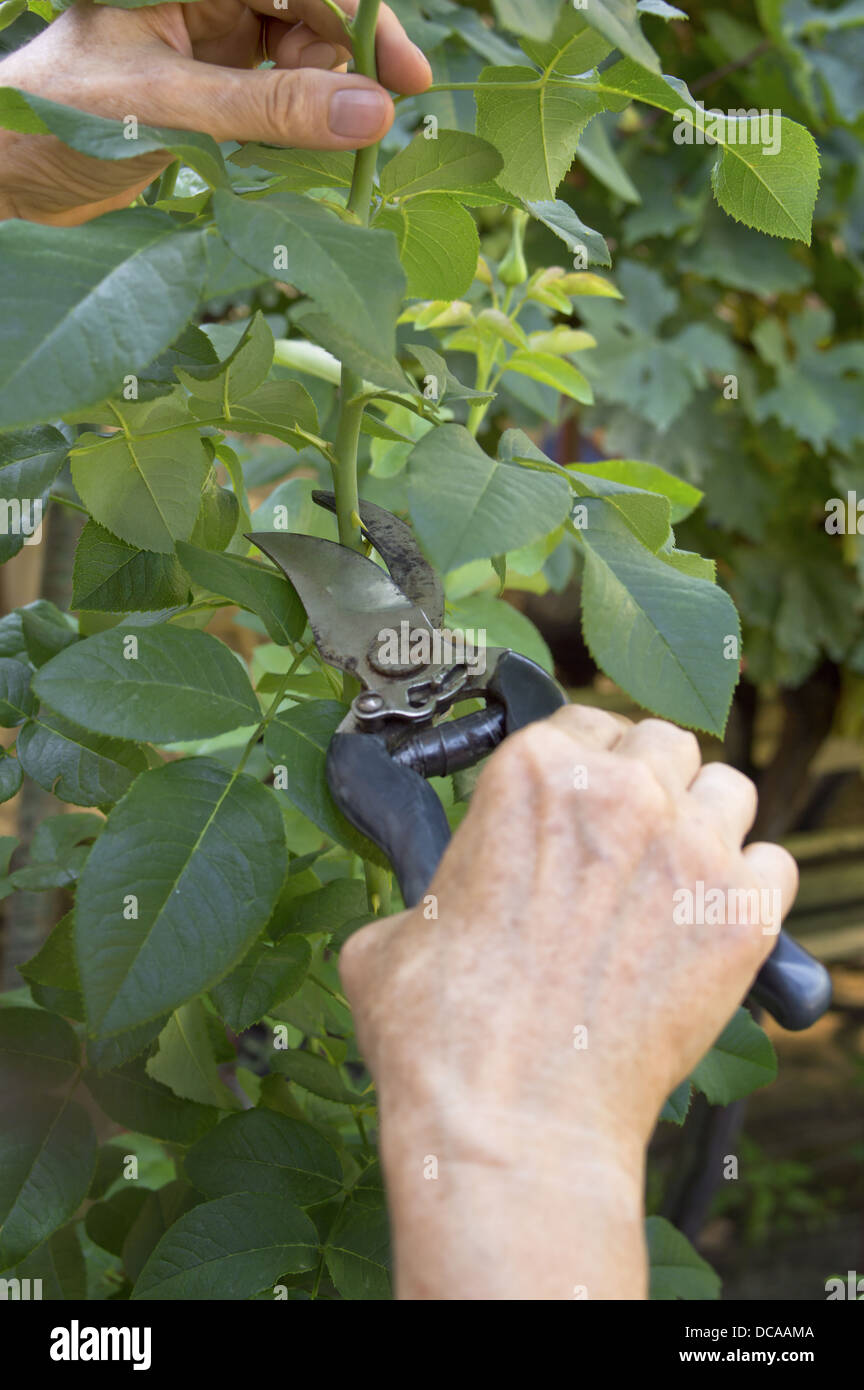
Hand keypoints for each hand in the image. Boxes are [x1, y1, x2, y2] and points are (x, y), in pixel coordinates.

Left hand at [0, 0, 430, 223]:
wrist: (16, 175)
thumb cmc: (64, 121)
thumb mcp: (174, 110)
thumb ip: (271, 110)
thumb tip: (371, 114)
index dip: (360, 23)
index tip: (405, 80)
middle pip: (308, 15)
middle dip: (348, 69)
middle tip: (378, 127)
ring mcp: (209, 42)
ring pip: (298, 60)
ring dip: (324, 104)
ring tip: (333, 154)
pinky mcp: (210, 89)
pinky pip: (276, 97)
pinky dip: (298, 127)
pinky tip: (306, 158)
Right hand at [339, 706, 797, 1298]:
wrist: (514, 1122)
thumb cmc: (444, 1035)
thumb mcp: (393, 936)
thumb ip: (427, 891)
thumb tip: (434, 906)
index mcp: (532, 774)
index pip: (582, 720)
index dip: (579, 762)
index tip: (578, 800)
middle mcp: (620, 794)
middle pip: (662, 743)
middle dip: (645, 781)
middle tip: (624, 837)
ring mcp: (691, 852)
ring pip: (728, 788)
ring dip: (703, 818)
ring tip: (673, 872)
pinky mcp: (741, 918)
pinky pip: (776, 863)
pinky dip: (750, 884)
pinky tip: (710, 919)